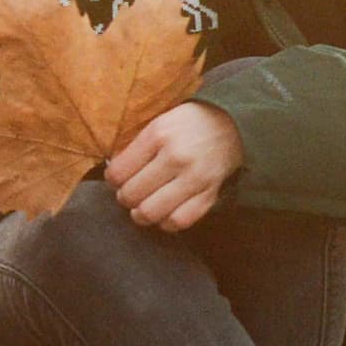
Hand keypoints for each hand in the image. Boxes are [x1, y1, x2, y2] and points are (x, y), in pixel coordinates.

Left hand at [106, 99, 242, 232]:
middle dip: (125, 198)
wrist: (232, 124)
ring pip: (152, 212)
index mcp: (158, 135)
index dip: (112, 180)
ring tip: (142, 208)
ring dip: (141, 215)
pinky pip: (180, 221)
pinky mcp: (210, 193)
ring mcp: (195, 178)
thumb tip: (113, 176)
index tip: (117, 178)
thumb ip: (135, 148)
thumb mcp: (158, 123)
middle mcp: (176, 157)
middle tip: (130, 194)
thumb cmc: (187, 124)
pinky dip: (167, 222)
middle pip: (132, 195)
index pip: (118, 173)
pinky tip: (164, 214)